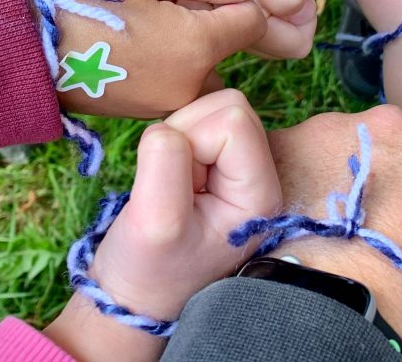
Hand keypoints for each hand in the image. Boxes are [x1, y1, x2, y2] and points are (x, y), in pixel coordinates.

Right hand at [45, 0, 268, 117]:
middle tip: (154, 2)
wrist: (18, 49)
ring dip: (183, 41)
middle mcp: (192, 85)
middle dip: (205, 20)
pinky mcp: (145, 113)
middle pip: (226, 45)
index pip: (255, 21)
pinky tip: (127, 44)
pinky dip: (163, 61)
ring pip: (200, 63)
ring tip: (135, 22)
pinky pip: (174, 81)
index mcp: (198, 47)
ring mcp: (167, 104)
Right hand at [46, 89, 281, 361]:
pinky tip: (174, 178)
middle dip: (188, 132)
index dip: (192, 139)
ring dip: (180, 136)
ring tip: (172, 183)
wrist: (138, 295)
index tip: (175, 186)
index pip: (232, 120)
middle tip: (171, 182)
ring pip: (213, 108)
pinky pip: (200, 122)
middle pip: (230, 106)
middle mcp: (263, 175)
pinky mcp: (221, 162)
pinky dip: (177, 140)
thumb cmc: (148, 269)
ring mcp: (244, 167)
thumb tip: (168, 128)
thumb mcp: (153, 222)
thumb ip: (165, 164)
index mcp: (261, 193)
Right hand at [165, 0, 316, 58]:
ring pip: (277, 38)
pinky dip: (276, 4)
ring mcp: (223, 24)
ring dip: (284, 9)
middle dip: (291, 15)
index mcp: (222, 18)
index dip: (297, 14)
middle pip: (282, 46)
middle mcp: (218, 29)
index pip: (287, 45)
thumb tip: (297, 20)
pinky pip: (269, 26)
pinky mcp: (229, 15)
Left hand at [267, 105, 401, 361]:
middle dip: (371, 176)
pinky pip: (281, 161)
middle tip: (360, 230)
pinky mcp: (287, 143)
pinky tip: (283, 230)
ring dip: (324, 181)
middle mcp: (400, 125)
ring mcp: (338, 129)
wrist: (356, 314)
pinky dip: (281, 188)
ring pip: (329, 149)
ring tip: (317, 236)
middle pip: (382, 143)